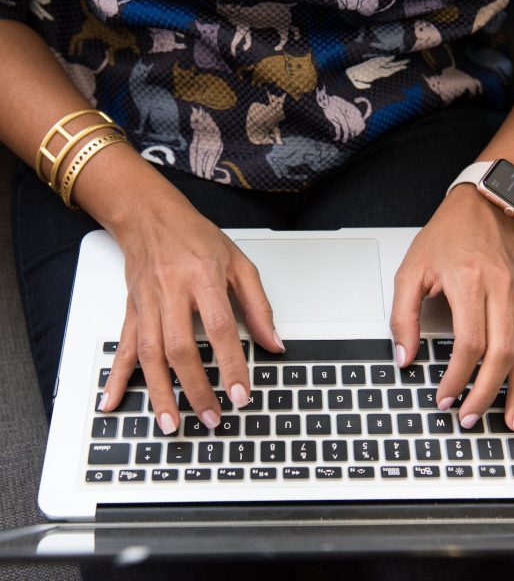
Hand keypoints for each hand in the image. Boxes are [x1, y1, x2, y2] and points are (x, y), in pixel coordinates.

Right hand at [96, 179, 283, 432]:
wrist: (150, 216)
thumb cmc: (196, 237)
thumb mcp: (239, 264)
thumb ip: (258, 305)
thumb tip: (274, 343)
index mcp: (203, 278)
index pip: (220, 329)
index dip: (231, 365)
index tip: (241, 395)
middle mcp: (172, 292)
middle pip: (181, 348)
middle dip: (196, 388)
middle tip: (212, 418)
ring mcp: (147, 303)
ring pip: (150, 354)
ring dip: (160, 393)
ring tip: (172, 423)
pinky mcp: (132, 309)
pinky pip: (123, 346)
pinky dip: (117, 376)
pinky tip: (112, 400)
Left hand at [391, 184, 513, 430]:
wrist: (483, 209)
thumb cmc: (445, 237)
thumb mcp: (410, 271)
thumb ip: (403, 315)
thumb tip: (404, 356)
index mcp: (469, 283)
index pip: (469, 343)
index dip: (457, 377)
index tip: (444, 397)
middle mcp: (499, 292)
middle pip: (502, 354)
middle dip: (486, 393)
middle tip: (469, 417)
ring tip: (509, 419)